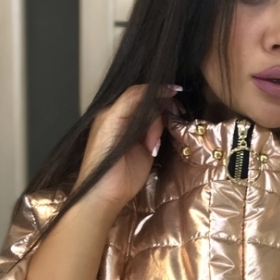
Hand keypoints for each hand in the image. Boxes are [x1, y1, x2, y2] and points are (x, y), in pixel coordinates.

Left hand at [75, 83, 180, 212]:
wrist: (106, 190)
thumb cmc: (104, 155)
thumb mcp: (114, 120)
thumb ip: (132, 100)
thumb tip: (155, 88)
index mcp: (114, 110)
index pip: (139, 92)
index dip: (156, 90)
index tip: (175, 91)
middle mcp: (126, 119)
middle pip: (151, 106)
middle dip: (157, 115)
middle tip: (162, 126)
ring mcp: (137, 134)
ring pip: (157, 119)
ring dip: (157, 130)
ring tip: (150, 148)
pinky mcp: (146, 149)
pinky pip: (159, 134)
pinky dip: (159, 138)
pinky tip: (153, 149)